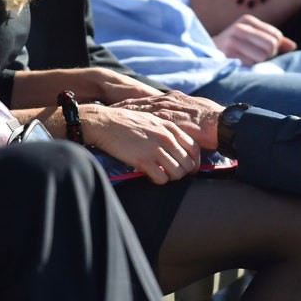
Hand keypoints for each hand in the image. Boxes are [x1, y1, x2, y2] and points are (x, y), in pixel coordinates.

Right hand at [86, 106, 200, 183]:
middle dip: (184, 173)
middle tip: (173, 175)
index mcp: (171, 128)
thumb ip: (167, 132)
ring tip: (161, 175)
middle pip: (189, 164)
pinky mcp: (143, 160)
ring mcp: (156, 149)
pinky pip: (162, 178)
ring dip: (171, 178)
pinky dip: (158, 180)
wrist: (106, 123)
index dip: (194, 162)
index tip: (189, 168)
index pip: (195, 149)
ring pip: (178, 173)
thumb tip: (178, 147)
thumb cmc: (128, 122)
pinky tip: (151, 176)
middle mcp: (167, 138)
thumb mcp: (153, 120)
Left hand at [120, 91, 223, 149]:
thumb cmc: (213, 121)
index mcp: (174, 99)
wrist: (222, 123)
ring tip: (110, 115)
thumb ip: (185, 117)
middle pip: (140, 103)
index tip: (120, 106)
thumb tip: (182, 123)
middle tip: (109, 109)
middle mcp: (168, 101)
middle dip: (124, 106)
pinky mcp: (168, 120)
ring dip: (124, 112)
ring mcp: (167, 109)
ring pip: (140, 109)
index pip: (148, 100)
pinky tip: (123, 124)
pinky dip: (134, 120)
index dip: (134, 104)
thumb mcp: (196, 114)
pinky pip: (146, 120)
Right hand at [212, 14, 296, 64]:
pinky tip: (241, 62)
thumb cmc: (236, 45)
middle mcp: (240, 27)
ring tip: (248, 57)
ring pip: (263, 56)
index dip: (275, 45)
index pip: (276, 35)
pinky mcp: (229, 53)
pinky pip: (251, 63)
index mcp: (247, 20)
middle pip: (271, 45)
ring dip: (259, 61)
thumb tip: (293, 46)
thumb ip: (274, 39)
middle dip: (268, 54)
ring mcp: (233, 40)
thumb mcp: (254, 36)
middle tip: (258, 55)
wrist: (209, 51)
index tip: (263, 48)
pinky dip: (250, 66)